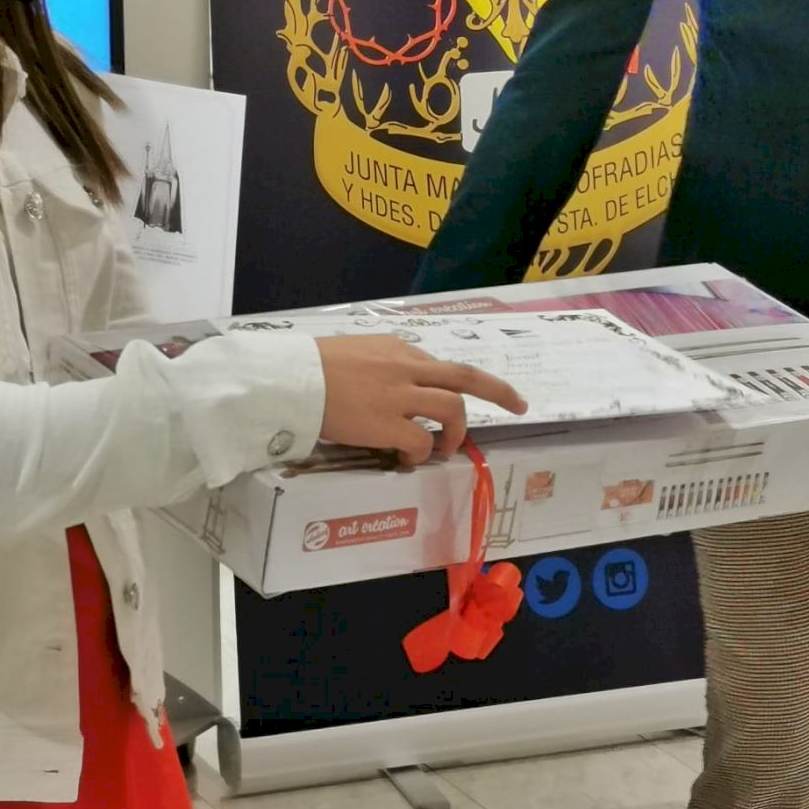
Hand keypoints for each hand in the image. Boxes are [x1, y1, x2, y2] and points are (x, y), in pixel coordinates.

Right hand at [316, 335, 527, 465]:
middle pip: (464, 376)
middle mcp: (405, 366)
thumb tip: (384, 382)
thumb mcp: (350, 352)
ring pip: (452, 408)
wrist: (290, 380)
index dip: (452, 385)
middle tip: (518, 405)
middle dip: (497, 391)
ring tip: (444, 448)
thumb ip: (376, 364)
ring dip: (455, 432)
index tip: (461, 395)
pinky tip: (406, 460)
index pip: (436, 364)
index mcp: (394, 348)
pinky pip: (421, 442)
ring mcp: (400, 395)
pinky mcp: (388, 424)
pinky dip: (421, 454)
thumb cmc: (309, 366)